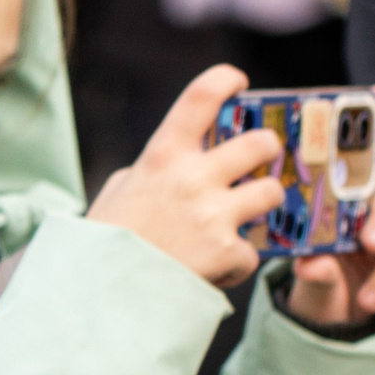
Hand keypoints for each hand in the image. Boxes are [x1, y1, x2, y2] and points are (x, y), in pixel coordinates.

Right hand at [86, 65, 283, 288]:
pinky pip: (252, 250)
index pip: (202, 96)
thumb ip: (153, 172)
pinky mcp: (226, 251)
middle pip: (261, 143)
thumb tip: (176, 167)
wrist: (101, 293)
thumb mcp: (120, 191)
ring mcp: (212, 214)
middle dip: (268, 150)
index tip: (239, 82)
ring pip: (272, 192)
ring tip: (247, 215)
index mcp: (162, 155)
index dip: (226, 80)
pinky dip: (237, 261)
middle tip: (261, 160)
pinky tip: (217, 266)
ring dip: (264, 203)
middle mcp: (192, 177)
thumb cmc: (105, 241)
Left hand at [284, 88, 374, 328]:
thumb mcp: (304, 278)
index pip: (359, 160)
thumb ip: (311, 270)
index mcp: (342, 205)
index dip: (372, 124)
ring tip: (367, 300)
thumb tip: (312, 264)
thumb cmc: (313, 283)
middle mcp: (371, 214)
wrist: (330, 321)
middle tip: (368, 242)